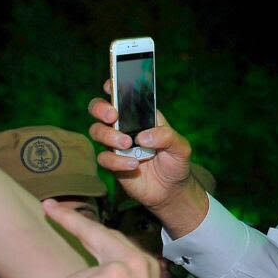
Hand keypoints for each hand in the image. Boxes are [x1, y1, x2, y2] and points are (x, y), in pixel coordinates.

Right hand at [88, 84, 196, 213]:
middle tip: (113, 116)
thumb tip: (143, 136)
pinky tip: (133, 166)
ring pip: (97, 131)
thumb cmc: (176, 163)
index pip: (122, 95)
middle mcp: (124, 127)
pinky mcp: (112, 163)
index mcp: (140, 116)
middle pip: (99, 109)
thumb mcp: (180, 147)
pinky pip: (103, 158)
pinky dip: (116, 161)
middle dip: (100, 108)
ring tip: (127, 144)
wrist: (171, 191)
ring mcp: (116, 145)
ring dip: (108, 136)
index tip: (110, 86)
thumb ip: (167, 136)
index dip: (112, 86)